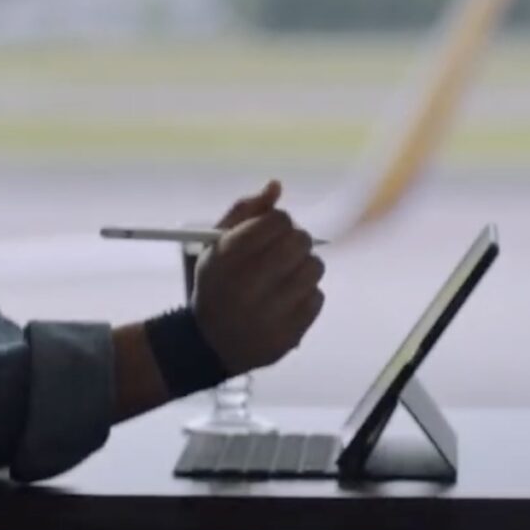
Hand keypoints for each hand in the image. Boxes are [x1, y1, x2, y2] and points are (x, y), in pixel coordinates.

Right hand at [190, 179, 325, 373]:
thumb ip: (245, 211)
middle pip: (300, 241)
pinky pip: (318, 297)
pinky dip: (307, 294)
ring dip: (305, 266)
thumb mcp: (216, 245)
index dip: (280, 221)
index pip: (277, 220)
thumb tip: (277, 186)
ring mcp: (270, 312)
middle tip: (286, 250)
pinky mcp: (288, 334)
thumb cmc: (217, 284)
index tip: (273, 231)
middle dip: (297, 240)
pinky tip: (288, 300)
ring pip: (315, 268)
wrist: (212, 343)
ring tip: (287, 275)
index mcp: (227, 257)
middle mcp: (247, 284)